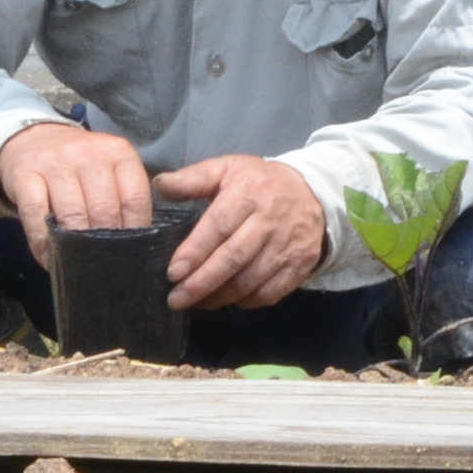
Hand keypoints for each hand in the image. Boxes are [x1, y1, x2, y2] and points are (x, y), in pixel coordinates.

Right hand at [0, 120, 150, 266]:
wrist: (32, 139)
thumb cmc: (78, 166)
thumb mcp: (107, 171)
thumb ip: (122, 199)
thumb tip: (135, 246)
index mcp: (118, 153)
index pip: (135, 199)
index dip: (134, 232)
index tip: (129, 254)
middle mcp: (89, 154)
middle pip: (104, 209)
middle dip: (105, 244)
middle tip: (103, 266)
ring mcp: (55, 163)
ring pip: (72, 214)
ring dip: (75, 247)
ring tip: (77, 267)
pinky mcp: (24, 174)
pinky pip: (36, 215)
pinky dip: (43, 243)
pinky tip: (49, 259)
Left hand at [154, 155, 328, 310]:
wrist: (313, 192)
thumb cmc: (259, 183)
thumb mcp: (227, 169)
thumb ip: (193, 179)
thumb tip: (159, 185)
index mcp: (249, 193)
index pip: (219, 225)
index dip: (195, 251)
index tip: (173, 273)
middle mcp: (270, 220)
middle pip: (234, 258)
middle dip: (202, 282)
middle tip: (176, 299)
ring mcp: (288, 245)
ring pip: (250, 280)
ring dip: (220, 296)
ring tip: (195, 303)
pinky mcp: (301, 264)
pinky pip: (270, 293)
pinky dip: (246, 301)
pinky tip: (227, 299)